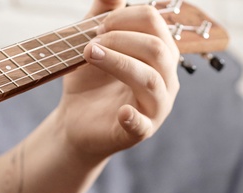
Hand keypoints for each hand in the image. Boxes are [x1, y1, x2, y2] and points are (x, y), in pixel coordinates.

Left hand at [54, 0, 180, 162]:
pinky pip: (143, 125)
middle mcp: (166, 78)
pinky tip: (121, 111)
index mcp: (159, 52)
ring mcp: (157, 106)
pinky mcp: (141, 131)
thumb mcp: (93, 41)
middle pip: (158, 49)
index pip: (154, 23)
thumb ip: (104, 12)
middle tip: (91, 45)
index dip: (124, 18)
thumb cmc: (91, 80)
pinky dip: (133, 117)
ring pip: (151, 80)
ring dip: (118, 63)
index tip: (98, 26)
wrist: (76, 120)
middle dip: (120, 39)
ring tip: (90, 55)